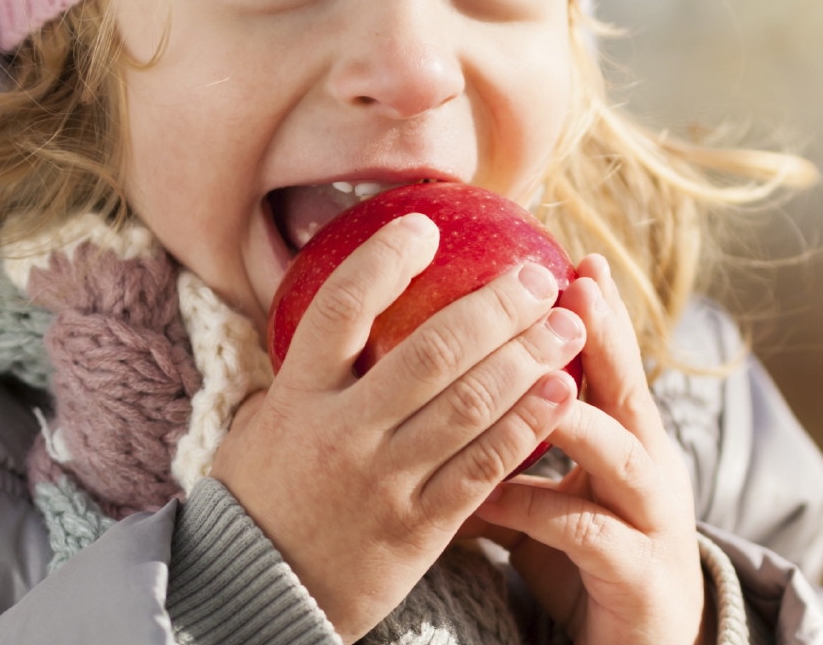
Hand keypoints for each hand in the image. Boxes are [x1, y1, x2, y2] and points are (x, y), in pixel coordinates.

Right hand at [209, 213, 586, 639]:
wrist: (256, 596)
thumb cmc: (263, 494)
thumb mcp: (263, 421)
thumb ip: (305, 370)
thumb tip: (347, 305)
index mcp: (300, 395)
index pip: (341, 308)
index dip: (385, 260)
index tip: (424, 226)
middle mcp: (343, 433)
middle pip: (431, 352)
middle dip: (494, 307)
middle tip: (535, 276)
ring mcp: (384, 481)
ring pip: (469, 406)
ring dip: (527, 358)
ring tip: (567, 325)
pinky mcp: (420, 526)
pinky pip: (484, 466)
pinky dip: (527, 423)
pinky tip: (561, 390)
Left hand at [472, 254, 706, 644]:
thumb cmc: (583, 557)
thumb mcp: (554, 486)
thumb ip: (519, 437)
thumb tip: (443, 382)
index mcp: (630, 440)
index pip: (616, 363)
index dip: (602, 311)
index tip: (576, 259)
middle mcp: (650, 469)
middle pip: (631, 390)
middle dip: (606, 337)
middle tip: (577, 289)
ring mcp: (651, 520)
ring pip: (620, 455)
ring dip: (580, 415)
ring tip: (542, 383)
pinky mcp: (638, 574)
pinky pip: (585, 534)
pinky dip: (541, 510)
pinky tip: (495, 497)